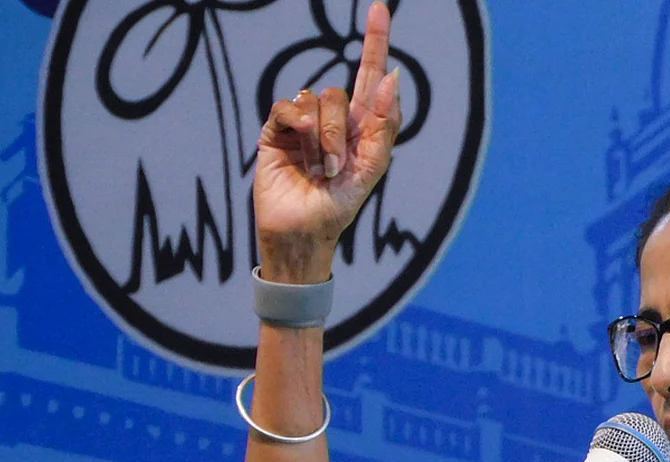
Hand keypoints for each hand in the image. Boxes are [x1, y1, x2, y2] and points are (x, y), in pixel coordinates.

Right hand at [253, 2, 401, 283]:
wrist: (303, 233)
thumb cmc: (339, 207)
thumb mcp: (371, 170)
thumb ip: (383, 125)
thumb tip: (393, 77)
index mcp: (361, 125)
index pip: (370, 74)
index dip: (375, 41)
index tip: (379, 8)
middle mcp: (332, 118)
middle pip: (341, 91)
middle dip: (342, 130)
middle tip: (336, 167)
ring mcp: (303, 122)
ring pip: (317, 98)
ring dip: (323, 137)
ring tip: (319, 169)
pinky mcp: (276, 129)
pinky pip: (289, 106)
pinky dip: (299, 128)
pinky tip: (298, 154)